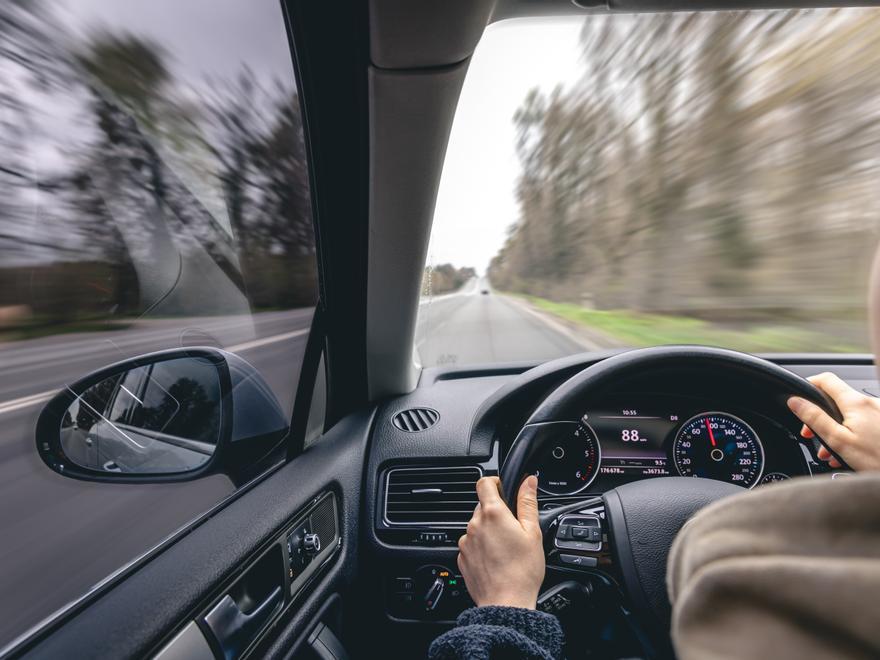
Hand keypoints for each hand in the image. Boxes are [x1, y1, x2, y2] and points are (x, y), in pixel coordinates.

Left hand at [456, 475, 544, 608]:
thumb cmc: (522, 571)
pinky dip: (482, 546)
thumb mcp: (533, 532)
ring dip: (489, 530)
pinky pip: (472, 544)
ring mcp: (466, 541)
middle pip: (483, 506)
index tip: (504, 489)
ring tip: (506, 548)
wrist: (506, 603)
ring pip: (477, 526)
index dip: (495, 482)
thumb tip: (529, 481)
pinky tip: (496, 559)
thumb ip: (528, 502)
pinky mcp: (462, 557)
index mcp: (493, 513)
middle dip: (497, 512)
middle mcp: (475, 524)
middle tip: (514, 528)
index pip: (484, 482)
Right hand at [787, 372, 879, 471]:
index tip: (798, 397)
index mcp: (855, 403)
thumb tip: (795, 402)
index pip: (825, 380)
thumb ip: (815, 418)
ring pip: (850, 415)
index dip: (808, 385)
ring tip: (831, 452)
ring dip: (836, 430)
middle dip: (820, 417)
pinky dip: (852, 434)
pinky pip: (864, 422)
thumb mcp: (839, 441)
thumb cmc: (878, 459)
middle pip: (836, 400)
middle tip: (811, 435)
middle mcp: (870, 403)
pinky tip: (849, 454)